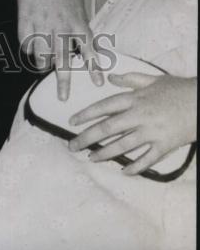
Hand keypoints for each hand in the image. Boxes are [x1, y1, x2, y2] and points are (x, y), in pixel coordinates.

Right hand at [16, 0, 102, 99]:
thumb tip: (80, 38)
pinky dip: (28, 48)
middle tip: (64, 97)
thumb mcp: (78, 2)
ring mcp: (41, 24)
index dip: (93, 68)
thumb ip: (78, 22)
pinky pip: (26, 42)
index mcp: (77, 21)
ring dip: (42, 64)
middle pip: (62, 60)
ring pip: (41, 55)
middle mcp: (60, 26)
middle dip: (63, 81)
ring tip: (43, 67)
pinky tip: (30, 48)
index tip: (98, 83)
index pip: (88, 50)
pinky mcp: (25, 19)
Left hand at [68, 74, 196, 174]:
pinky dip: (136, 166)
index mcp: (134, 99)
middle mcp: (139, 116)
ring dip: (105, 153)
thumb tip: (110, 77)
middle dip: (87, 137)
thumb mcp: (152, 79)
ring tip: (90, 158)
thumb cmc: (177, 89)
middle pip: (108, 128)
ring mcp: (152, 132)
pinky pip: (148, 159)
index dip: (86, 114)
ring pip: (123, 145)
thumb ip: (130, 78)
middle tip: (72, 145)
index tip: (72, 122)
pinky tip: (124, 171)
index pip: (104, 107)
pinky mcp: (165, 146)